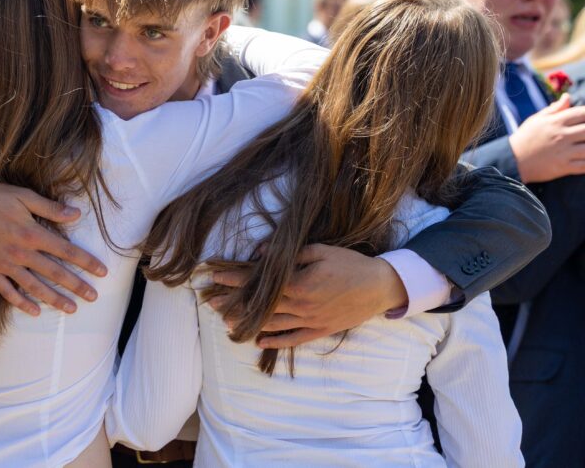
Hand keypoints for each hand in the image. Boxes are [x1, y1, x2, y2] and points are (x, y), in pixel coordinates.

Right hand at [0, 166, 107, 315]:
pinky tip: (35, 311)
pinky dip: (21, 303)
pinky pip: (7, 291)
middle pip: (54, 273)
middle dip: (76, 286)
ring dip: (54, 299)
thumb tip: (77, 214)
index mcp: (32, 233)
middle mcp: (20, 252)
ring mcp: (4, 264)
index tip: (102, 272)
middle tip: (93, 297)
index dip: (86, 262)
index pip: (66, 251)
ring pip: (34, 286)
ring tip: (71, 309)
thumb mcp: (23, 196)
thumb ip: (50, 208)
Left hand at [208, 244, 405, 347]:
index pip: (259, 282)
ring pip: (274, 324)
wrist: (380, 286)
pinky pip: (294, 338)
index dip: (236, 279)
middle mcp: (301, 305)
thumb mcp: (320, 250)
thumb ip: (290, 254)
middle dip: (234, 302)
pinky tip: (259, 341)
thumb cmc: (350, 264)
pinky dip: (276, 341)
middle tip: (212, 302)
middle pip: (261, 305)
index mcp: (299, 284)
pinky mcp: (320, 330)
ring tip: (227, 322)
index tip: (215, 276)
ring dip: (249, 322)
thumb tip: (263, 254)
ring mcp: (310, 320)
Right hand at [508, 93, 584, 182]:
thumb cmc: (525, 137)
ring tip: (583, 144)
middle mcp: (562, 136)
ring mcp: (564, 152)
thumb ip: (554, 109)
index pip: (582, 113)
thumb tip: (568, 96)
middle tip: (584, 133)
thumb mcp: (536, 119)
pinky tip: (584, 158)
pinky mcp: (563, 167)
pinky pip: (584, 166)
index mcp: (555, 122)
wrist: (512, 160)